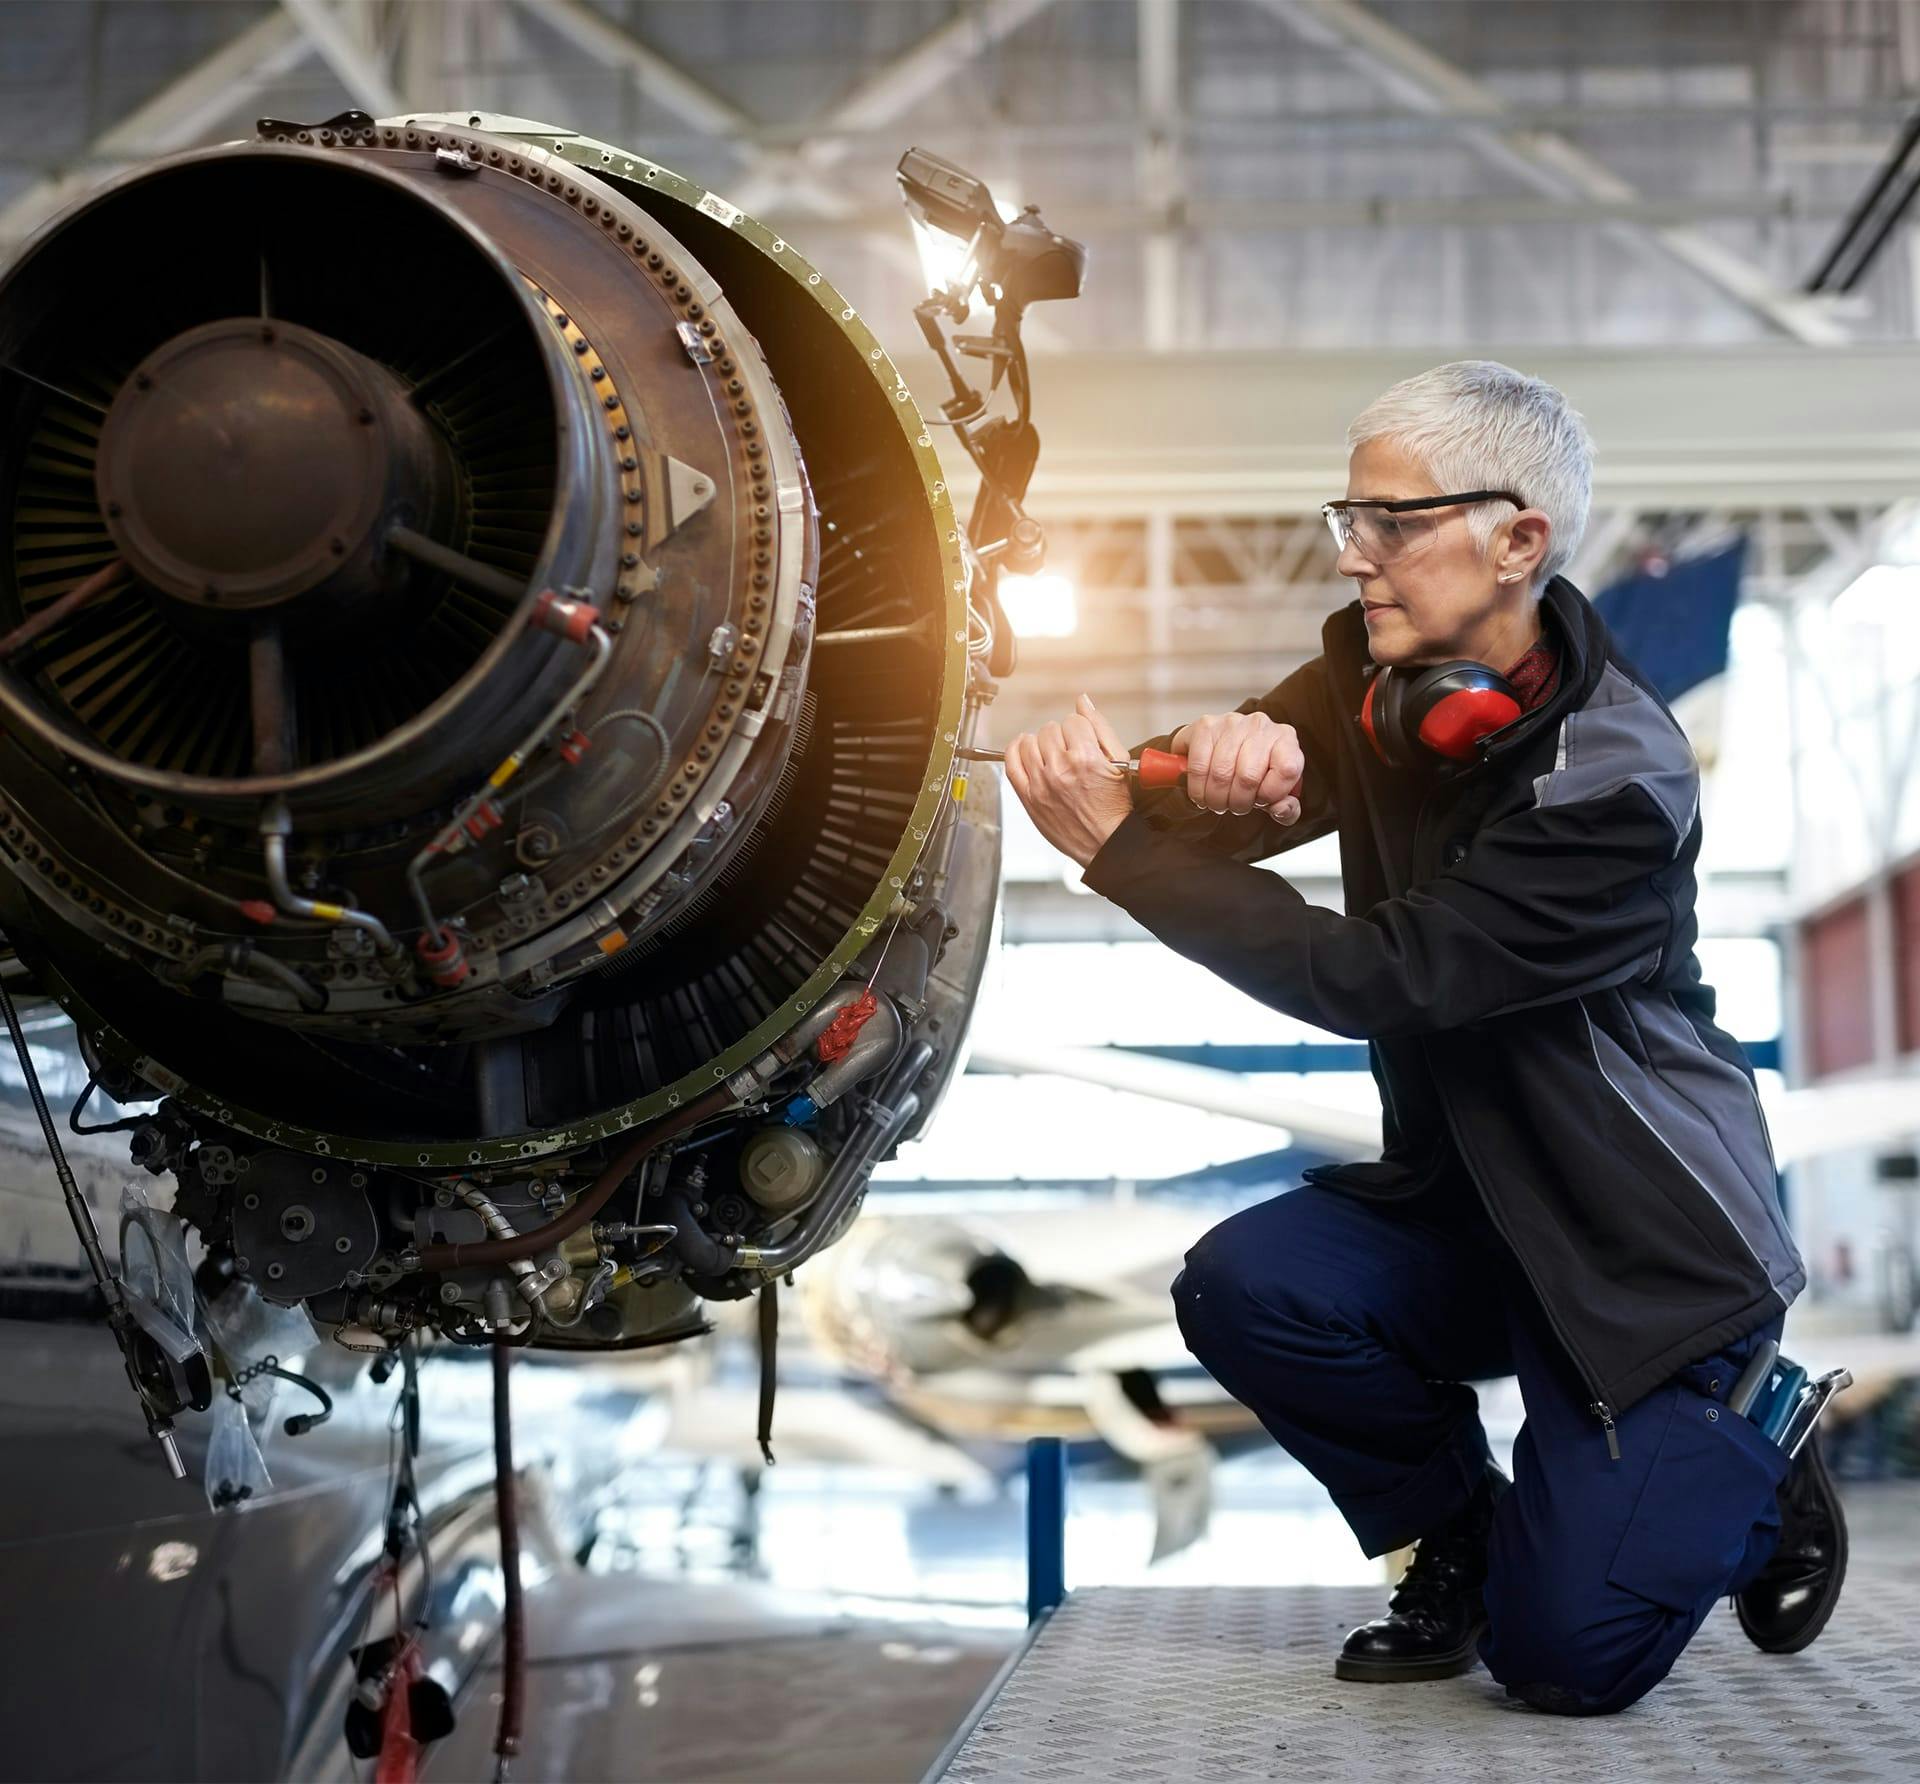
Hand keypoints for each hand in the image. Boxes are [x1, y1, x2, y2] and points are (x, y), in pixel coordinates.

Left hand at [1003, 695, 1135, 867]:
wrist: (1104, 841)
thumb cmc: (1114, 806)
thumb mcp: (1119, 762)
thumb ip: (1100, 728)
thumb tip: (1084, 701)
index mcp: (1085, 758)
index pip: (1073, 721)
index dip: (1081, 729)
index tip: (1084, 740)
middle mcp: (1060, 769)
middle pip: (1050, 729)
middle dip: (1062, 736)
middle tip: (1071, 751)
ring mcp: (1041, 784)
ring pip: (1030, 741)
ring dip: (1041, 743)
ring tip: (1052, 754)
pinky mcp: (1028, 797)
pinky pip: (1010, 762)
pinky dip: (1015, 749)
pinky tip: (1025, 748)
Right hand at [1170, 711, 1303, 821]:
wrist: (1223, 748)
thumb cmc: (1253, 771)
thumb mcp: (1277, 793)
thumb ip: (1287, 808)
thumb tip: (1280, 809)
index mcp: (1285, 739)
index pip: (1287, 770)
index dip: (1270, 795)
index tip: (1260, 801)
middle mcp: (1260, 725)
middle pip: (1249, 777)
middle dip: (1237, 803)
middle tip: (1233, 806)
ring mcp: (1232, 722)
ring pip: (1221, 774)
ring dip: (1215, 799)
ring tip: (1217, 801)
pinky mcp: (1205, 725)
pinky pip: (1198, 767)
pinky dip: (1197, 789)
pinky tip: (1201, 791)